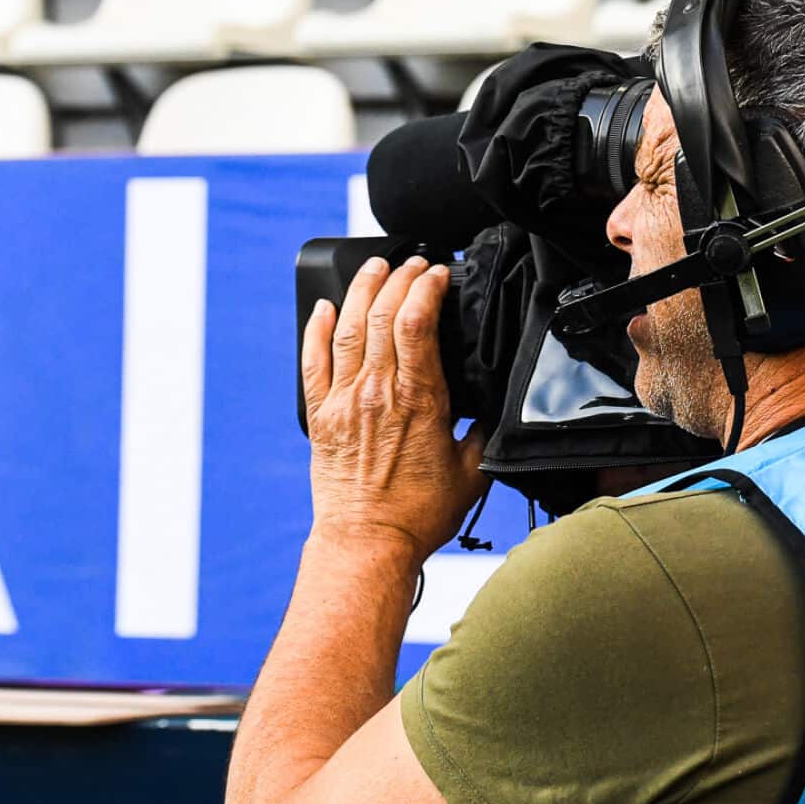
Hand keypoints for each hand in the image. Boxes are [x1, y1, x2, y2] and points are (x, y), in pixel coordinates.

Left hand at [301, 256, 487, 560]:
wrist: (368, 541)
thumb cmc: (420, 513)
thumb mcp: (472, 471)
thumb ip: (482, 431)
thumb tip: (491, 405)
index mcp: (420, 401)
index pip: (419, 325)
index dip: (427, 288)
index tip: (438, 272)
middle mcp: (377, 393)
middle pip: (384, 315)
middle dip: (399, 277)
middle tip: (414, 262)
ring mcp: (344, 401)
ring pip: (349, 328)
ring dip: (363, 289)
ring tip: (375, 266)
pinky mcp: (321, 416)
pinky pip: (312, 361)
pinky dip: (317, 329)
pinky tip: (326, 307)